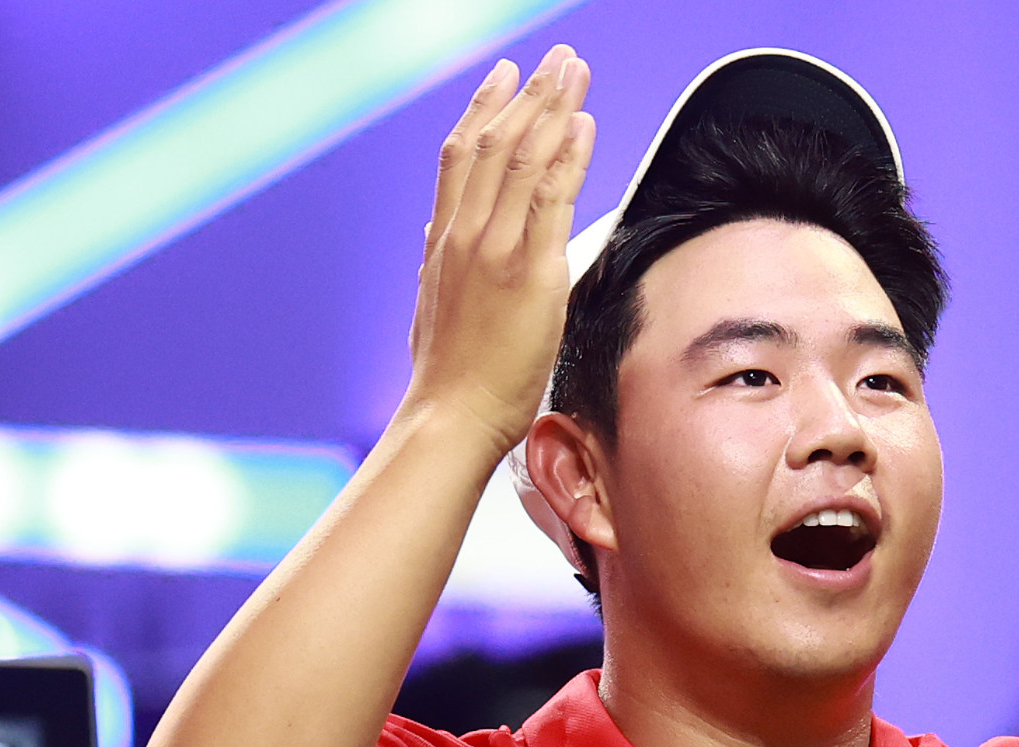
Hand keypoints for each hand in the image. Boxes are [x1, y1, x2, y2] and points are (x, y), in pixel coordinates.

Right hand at [404, 46, 596, 454]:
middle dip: (529, 93)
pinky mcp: (530, 272)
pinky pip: (552, 198)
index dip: (483, 108)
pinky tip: (584, 126)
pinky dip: (569, 156)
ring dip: (554, 108)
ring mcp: (495, 250)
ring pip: (523, 158)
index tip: (504, 75)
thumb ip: (439, 263)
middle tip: (556, 59)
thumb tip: (435, 235)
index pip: (460, 157)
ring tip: (575, 72)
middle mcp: (465, 235)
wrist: (449, 416)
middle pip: (495, 143)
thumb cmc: (449, 377)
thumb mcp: (434, 305)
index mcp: (442, 242)